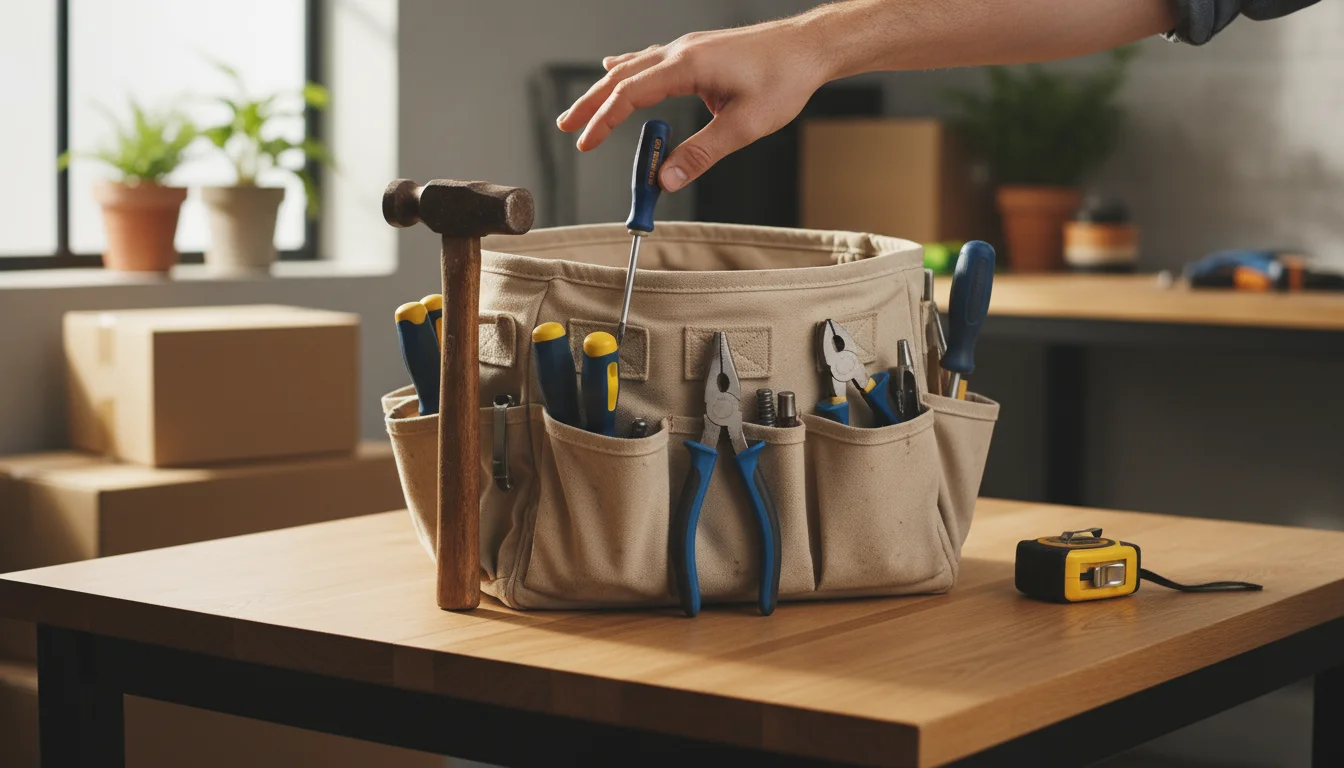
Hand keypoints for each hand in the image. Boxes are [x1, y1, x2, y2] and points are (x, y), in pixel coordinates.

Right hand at [555, 18, 831, 191]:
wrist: (809, 47)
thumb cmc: (784, 79)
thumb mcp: (744, 126)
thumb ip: (701, 154)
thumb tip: (666, 179)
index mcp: (687, 66)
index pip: (630, 94)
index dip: (603, 121)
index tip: (584, 143)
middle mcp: (681, 51)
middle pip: (621, 77)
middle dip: (591, 104)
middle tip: (566, 127)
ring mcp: (688, 48)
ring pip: (633, 67)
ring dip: (606, 89)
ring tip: (583, 109)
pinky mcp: (699, 51)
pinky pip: (651, 59)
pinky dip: (628, 70)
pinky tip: (617, 69)